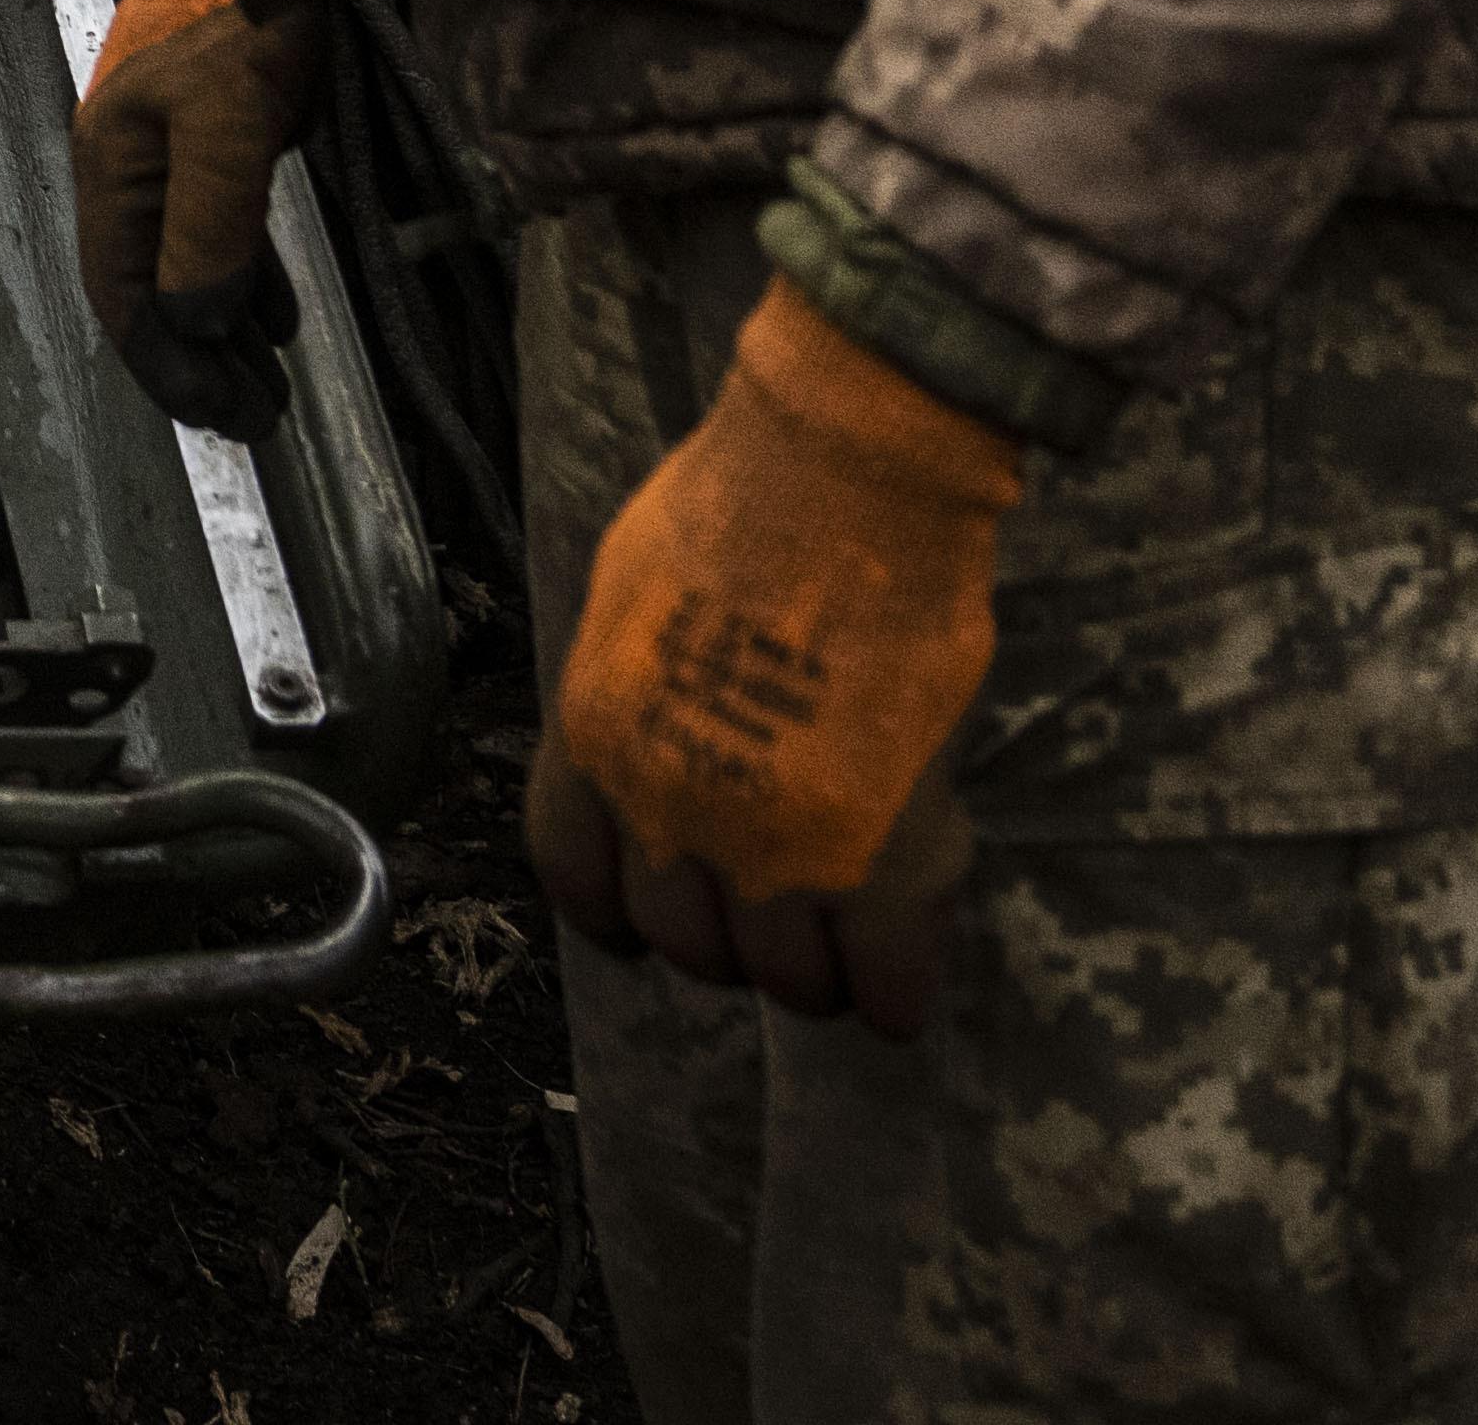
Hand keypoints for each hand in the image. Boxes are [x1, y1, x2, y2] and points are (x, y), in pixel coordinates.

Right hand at [62, 0, 341, 430]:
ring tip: (269, 389)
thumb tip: (204, 326)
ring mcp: (175, 151)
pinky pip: (221, 230)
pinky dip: (244, 279)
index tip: (219, 418)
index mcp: (111, 168)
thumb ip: (210, 229)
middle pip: (151, 290)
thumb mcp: (226, 125)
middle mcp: (132, 168)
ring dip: (224, 330)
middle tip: (255, 421)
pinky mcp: (222, 135)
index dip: (167, 364)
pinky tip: (274, 315)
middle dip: (198, 362)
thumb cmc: (242, 15)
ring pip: (188, 266)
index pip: (123, 295)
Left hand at [526, 281, 1022, 1043]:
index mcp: (596, 736)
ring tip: (843, 949)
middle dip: (729, 941)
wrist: (844, 479)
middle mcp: (666, 808)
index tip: (641, 922)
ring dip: (812, 973)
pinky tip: (902, 994)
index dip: (614, 912)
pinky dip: (896, 997)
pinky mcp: (879, 858)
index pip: (575, 875)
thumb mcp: (635, 596)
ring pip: (783, 976)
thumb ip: (642, 685)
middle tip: (774, 918)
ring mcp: (772, 846)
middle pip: (685, 939)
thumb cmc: (743, 498)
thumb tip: (667, 724)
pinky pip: (884, 977)